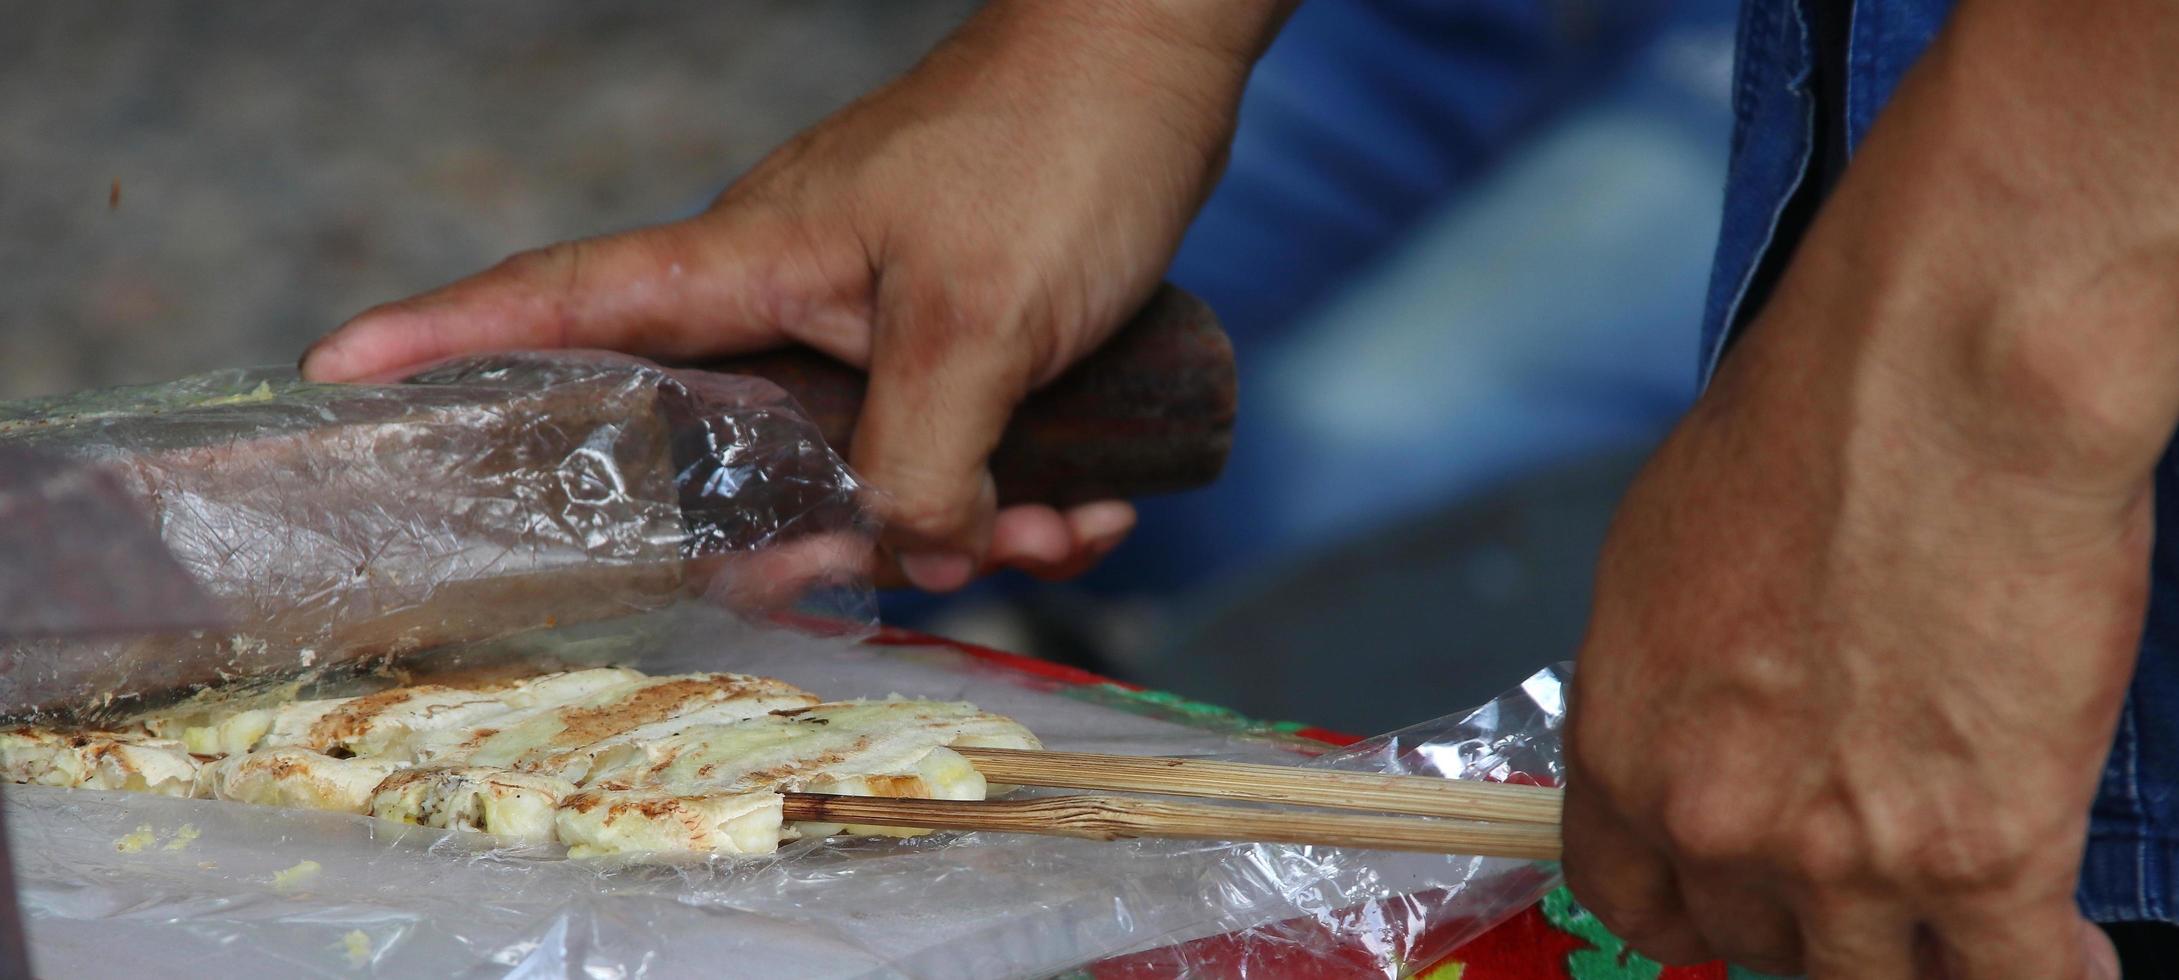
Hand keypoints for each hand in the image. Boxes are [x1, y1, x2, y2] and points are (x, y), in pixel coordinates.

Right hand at [301, 3, 1280, 589]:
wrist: (1160, 73)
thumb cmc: (1054, 151)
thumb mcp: (984, 316)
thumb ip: (926, 456)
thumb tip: (908, 553)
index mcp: (751, 268)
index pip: (571, 301)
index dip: (451, 336)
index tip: (341, 365)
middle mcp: (790, 310)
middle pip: (735, 464)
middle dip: (824, 543)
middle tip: (912, 567)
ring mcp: (870, 335)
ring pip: (866, 480)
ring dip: (966, 529)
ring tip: (1064, 526)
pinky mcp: (952, 352)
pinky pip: (956, 461)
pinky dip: (1022, 500)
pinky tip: (1097, 510)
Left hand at [1565, 318, 2139, 976]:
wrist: (1941, 391)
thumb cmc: (1806, 429)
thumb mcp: (1664, 556)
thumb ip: (1673, 678)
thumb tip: (1707, 723)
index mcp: (1624, 746)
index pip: (1628, 899)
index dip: (1689, 909)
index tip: (1731, 903)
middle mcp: (1715, 822)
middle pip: (1753, 941)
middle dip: (1806, 916)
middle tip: (1864, 874)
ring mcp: (1843, 855)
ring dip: (1918, 958)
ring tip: (1966, 926)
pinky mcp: (1982, 859)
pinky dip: (2046, 974)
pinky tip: (2065, 951)